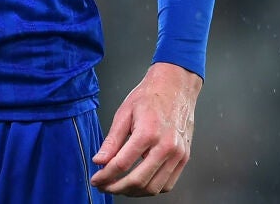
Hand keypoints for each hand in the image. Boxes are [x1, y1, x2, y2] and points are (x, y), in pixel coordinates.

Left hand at [90, 61, 202, 195]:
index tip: (95, 180)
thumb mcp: (123, 113)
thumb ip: (112, 140)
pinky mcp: (184, 158)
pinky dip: (151, 188)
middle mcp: (166, 147)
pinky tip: (138, 184)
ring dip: (134, 192)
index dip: (105, 176)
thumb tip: (99, 160)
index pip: (122, 164)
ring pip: (155, 187)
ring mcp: (178, 154)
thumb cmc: (149, 96)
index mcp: (148, 133)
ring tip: (118, 187)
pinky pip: (168, 183)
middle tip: (103, 186)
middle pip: (139, 180)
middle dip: (117, 188)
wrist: (176, 87)